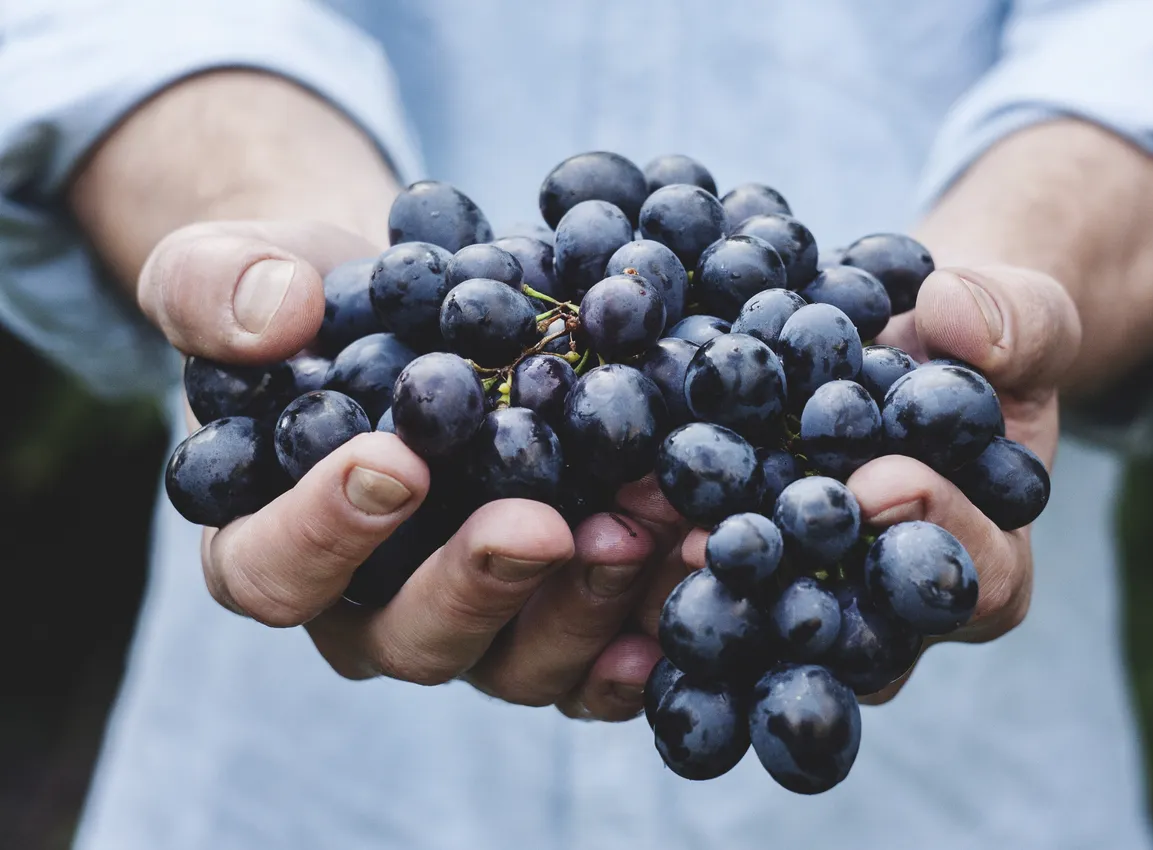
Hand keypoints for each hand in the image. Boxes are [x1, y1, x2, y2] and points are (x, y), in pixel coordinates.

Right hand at [142, 220, 675, 719]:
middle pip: (412, 638)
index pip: (273, 571)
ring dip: (587, 604)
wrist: (414, 310)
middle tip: (540, 525)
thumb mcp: (233, 268)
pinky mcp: (555, 616)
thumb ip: (217, 287)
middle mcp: (370, 611)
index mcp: (270, 546)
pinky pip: (601, 658)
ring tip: (647, 529)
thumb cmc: (311, 301)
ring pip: (520, 660)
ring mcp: (474, 625)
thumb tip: (274, 315)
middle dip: (479, 583)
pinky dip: (651, 628)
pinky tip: (698, 575)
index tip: (394, 461)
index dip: (324, 532)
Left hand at [638, 264, 1080, 703]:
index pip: (976, 578)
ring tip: (648, 532)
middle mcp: (893, 609)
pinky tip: (607, 515)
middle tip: (728, 542)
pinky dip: (656, 550)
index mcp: (986, 563)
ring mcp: (814, 597)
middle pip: (855, 630)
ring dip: (705, 584)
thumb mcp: (1022, 317)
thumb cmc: (978, 343)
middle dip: (793, 583)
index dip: (933, 532)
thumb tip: (955, 315)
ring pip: (767, 623)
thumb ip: (1015, 321)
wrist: (905, 345)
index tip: (879, 480)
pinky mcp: (746, 571)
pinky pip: (707, 579)